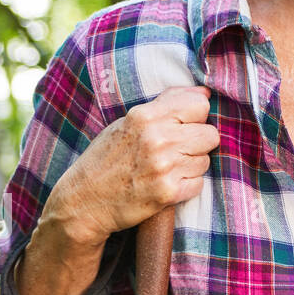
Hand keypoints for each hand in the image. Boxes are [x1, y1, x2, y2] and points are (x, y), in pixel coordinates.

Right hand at [45, 86, 219, 246]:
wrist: (83, 202)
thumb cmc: (107, 158)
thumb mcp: (129, 122)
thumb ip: (167, 104)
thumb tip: (205, 93)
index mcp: (145, 116)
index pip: (200, 105)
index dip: (195, 117)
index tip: (184, 125)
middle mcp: (157, 139)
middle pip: (210, 134)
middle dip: (197, 143)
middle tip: (176, 151)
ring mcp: (163, 167)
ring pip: (205, 160)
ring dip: (191, 166)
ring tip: (165, 169)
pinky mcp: (168, 193)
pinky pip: (199, 183)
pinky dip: (186, 186)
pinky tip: (165, 184)